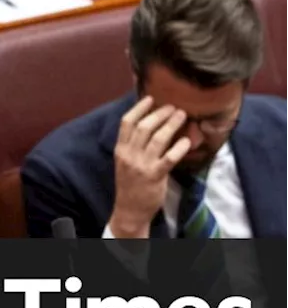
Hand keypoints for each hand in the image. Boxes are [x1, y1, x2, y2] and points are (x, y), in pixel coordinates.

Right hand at [108, 96, 191, 238]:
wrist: (129, 209)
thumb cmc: (129, 184)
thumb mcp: (125, 162)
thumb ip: (134, 146)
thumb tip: (151, 126)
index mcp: (120, 149)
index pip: (127, 123)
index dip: (139, 108)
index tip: (151, 98)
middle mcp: (129, 154)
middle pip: (144, 127)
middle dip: (160, 114)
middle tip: (173, 107)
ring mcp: (142, 165)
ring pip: (158, 139)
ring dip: (171, 125)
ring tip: (182, 116)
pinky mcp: (155, 176)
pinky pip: (169, 158)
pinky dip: (179, 147)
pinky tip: (187, 140)